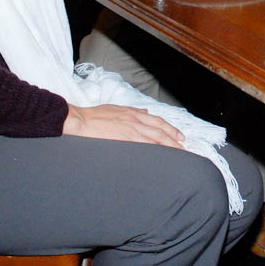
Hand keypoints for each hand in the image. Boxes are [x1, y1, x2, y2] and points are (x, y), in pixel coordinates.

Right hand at [63, 103, 184, 147]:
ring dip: (168, 146)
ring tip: (177, 153)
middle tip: (183, 146)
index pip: (157, 121)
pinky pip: (144, 145)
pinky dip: (154, 150)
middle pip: (160, 130)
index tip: (178, 135)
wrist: (81, 120)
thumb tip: (145, 113)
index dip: (169, 128)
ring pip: (155, 138)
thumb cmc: (94, 115)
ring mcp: (130, 129)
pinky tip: (160, 156)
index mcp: (133, 113)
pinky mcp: (124, 138)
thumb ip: (132, 112)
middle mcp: (135, 120)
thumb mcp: (116, 109)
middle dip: (173, 138)